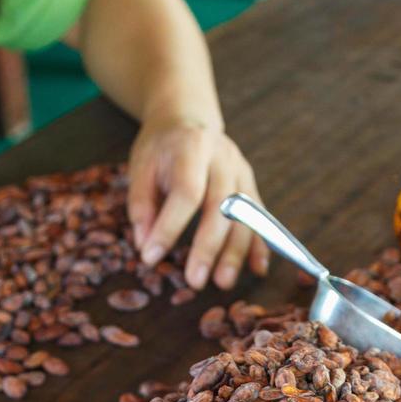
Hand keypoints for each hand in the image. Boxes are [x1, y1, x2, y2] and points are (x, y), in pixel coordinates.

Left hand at [126, 121, 269, 289]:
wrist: (187, 119)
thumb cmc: (161, 147)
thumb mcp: (140, 167)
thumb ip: (141, 205)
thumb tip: (146, 247)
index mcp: (192, 147)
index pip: (186, 192)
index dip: (170, 227)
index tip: (151, 257)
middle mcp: (224, 158)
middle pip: (222, 207)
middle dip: (209, 248)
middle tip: (195, 281)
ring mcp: (243, 172)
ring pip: (246, 217)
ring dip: (236, 253)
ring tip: (222, 283)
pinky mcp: (252, 186)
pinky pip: (260, 219)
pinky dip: (260, 245)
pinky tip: (257, 269)